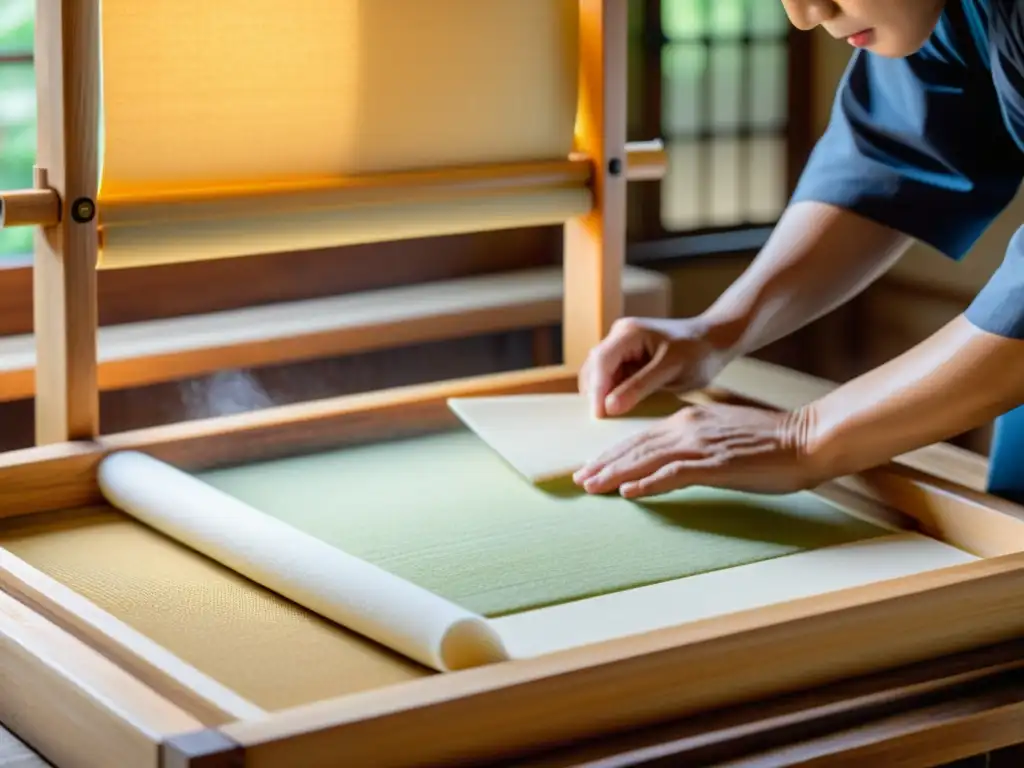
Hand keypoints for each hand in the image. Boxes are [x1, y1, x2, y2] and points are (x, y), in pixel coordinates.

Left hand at [572, 402, 821, 496]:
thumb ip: (697, 441)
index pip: (641, 438)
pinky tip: (628, 493)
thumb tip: (674, 457)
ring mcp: (701, 445)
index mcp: (690, 420)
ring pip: (647, 460)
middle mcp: (689, 428)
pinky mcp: (715, 464)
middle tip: (579, 479)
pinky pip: (673, 475)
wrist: (806, 438)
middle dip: (605, 463)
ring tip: (592, 486)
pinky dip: (648, 484)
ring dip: (616, 474)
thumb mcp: (724, 434)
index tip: (592, 466)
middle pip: (636, 447)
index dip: (614, 453)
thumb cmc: (771, 442)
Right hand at [578, 317, 733, 417]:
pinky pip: (610, 377)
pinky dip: (611, 393)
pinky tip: (619, 407)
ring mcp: (620, 346)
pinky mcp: (626, 357)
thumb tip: (609, 407)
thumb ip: (639, 386)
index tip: (598, 415)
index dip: (597, 389)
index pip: (601, 361)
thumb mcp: (671, 370)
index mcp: (628, 332)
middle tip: (602, 421)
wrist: (714, 341)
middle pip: (594, 366)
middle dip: (595, 393)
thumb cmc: (698, 352)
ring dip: (601, 394)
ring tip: (610, 417)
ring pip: (598, 373)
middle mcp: (619, 335)